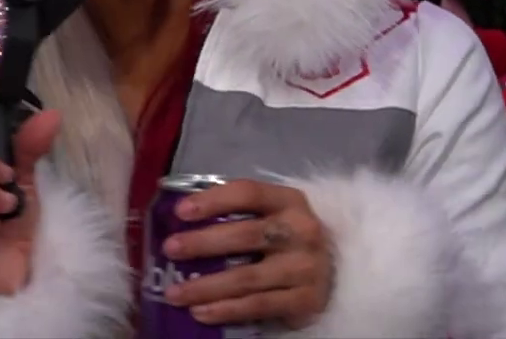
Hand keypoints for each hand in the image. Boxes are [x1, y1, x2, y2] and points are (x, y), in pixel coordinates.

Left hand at [160, 179, 332, 328]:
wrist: (334, 268)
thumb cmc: (286, 234)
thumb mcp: (271, 212)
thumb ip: (236, 211)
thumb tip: (181, 217)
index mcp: (288, 201)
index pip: (247, 193)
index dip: (213, 200)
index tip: (181, 211)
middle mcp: (301, 231)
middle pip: (245, 235)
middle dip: (203, 243)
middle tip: (170, 250)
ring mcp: (305, 268)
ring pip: (247, 277)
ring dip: (206, 286)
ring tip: (175, 293)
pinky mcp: (305, 300)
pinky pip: (258, 306)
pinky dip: (226, 310)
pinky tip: (200, 312)